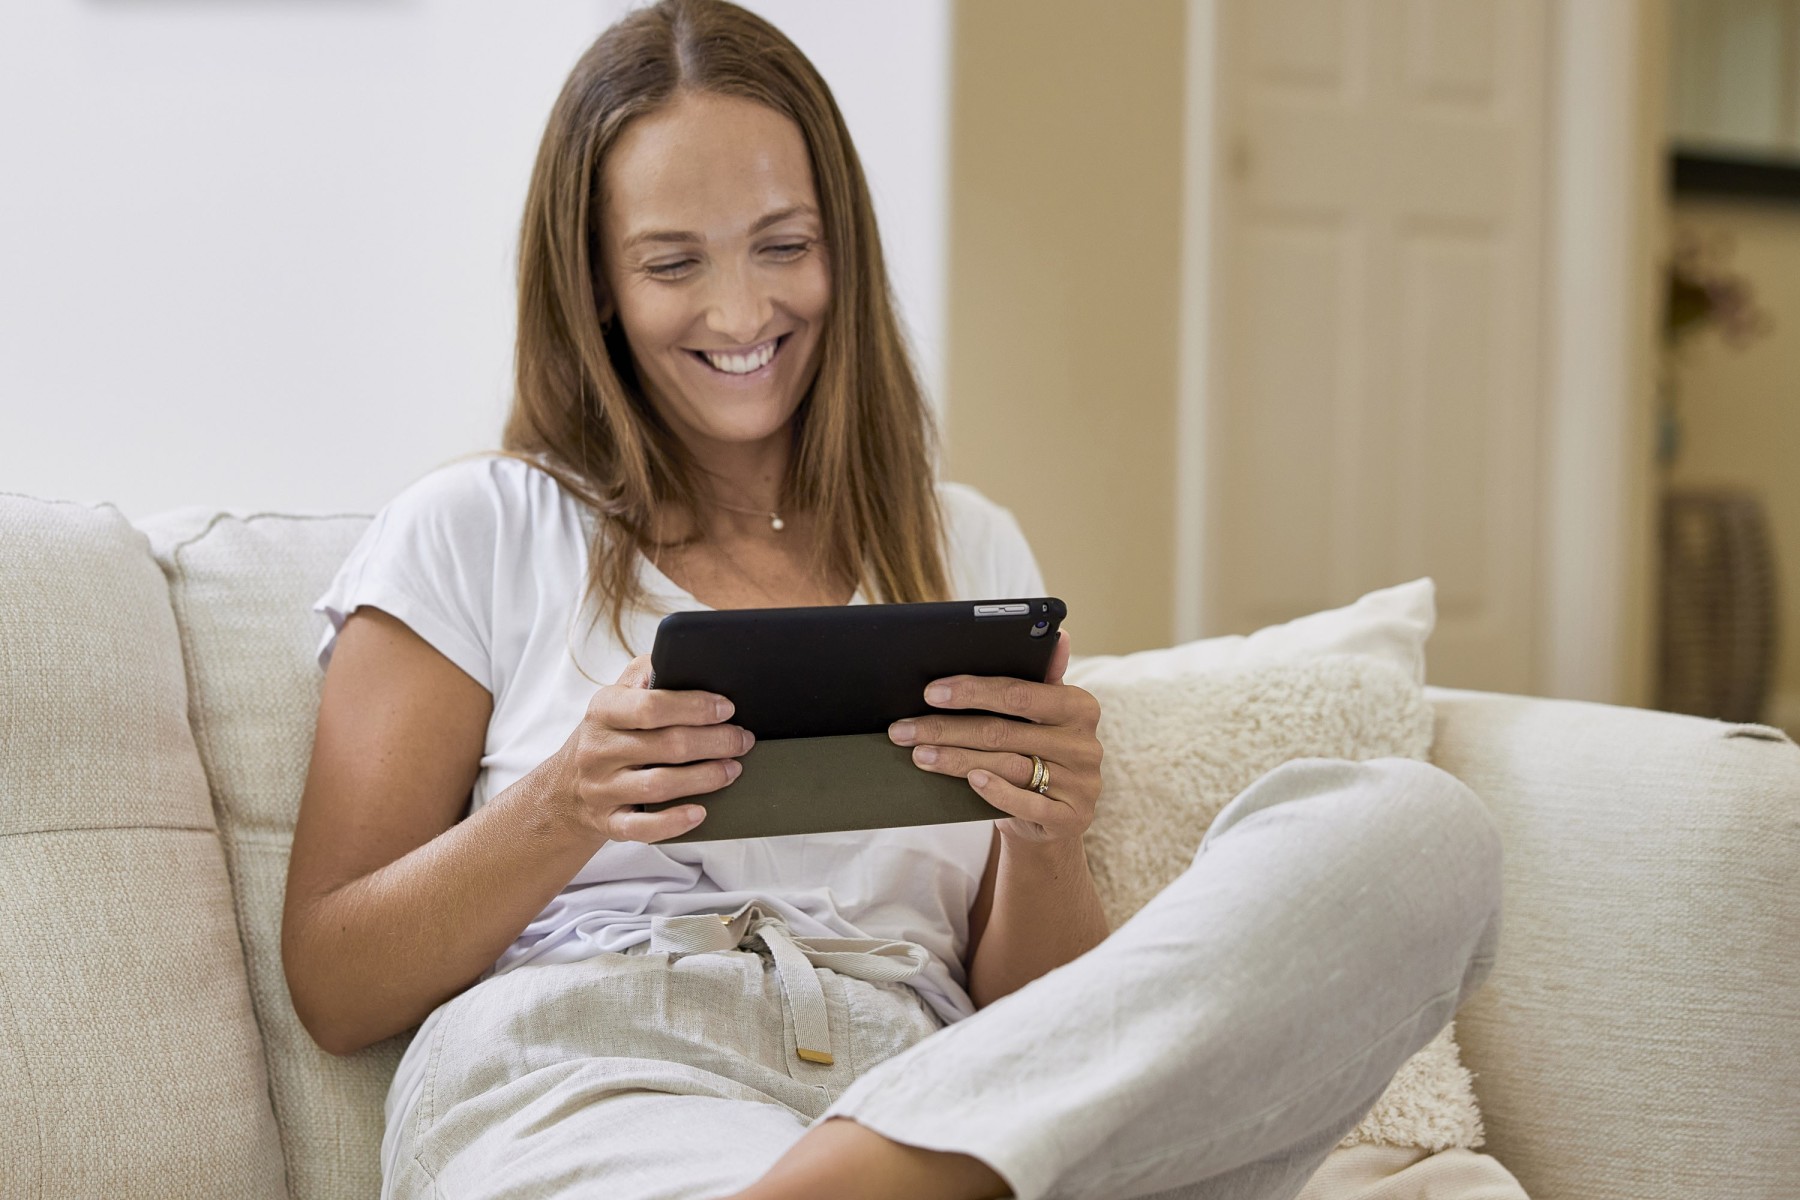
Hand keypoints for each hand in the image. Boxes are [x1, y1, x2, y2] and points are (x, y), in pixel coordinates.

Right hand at [553, 655, 752, 843]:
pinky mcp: (608, 822)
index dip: (695, 707)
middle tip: (743, 740)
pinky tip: (700, 813)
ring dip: (704, 778)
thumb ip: (649, 674)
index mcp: (604, 710)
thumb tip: (690, 659)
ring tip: (733, 769)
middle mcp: (598, 749)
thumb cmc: (610, 732)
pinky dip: (673, 822)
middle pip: (666, 746)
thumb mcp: (619, 695)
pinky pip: (642, 828)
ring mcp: (602, 789)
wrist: (566, 787)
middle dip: (714, 742)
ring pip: (658, 786)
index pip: (651, 707)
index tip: (727, 708)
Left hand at [886, 630, 1101, 845]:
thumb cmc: (1038, 754)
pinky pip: (1026, 803)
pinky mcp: (1072, 819)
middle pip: (1002, 731)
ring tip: (918, 754)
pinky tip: (969, 780)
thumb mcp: (1044, 716)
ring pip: (1006, 765)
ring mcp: (1081, 784)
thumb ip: (1043, 678)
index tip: (930, 692)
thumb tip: (1061, 635)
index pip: (1019, 693)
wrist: (1055, 819)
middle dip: (946, 728)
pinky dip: (996, 791)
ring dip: (955, 759)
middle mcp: (1084, 744)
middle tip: (903, 728)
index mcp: (1079, 707)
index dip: (972, 691)